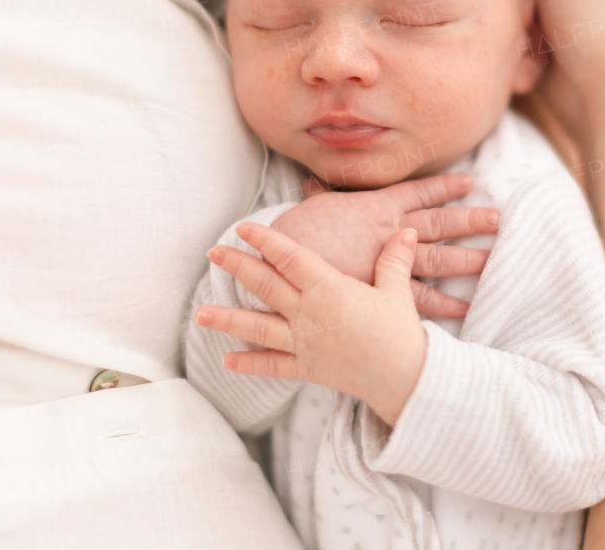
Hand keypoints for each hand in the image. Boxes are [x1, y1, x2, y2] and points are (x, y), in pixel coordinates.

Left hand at [196, 222, 425, 426]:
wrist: (404, 378)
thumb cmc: (401, 332)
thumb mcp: (397, 291)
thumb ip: (394, 259)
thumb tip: (403, 231)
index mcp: (329, 289)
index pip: (290, 257)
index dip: (266, 240)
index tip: (243, 227)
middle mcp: (309, 314)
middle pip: (265, 286)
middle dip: (237, 267)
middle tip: (213, 253)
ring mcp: (304, 343)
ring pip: (258, 327)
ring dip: (227, 319)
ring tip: (200, 313)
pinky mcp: (306, 368)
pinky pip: (272, 365)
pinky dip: (249, 363)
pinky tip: (226, 360)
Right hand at [270, 172, 497, 318]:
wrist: (283, 261)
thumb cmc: (297, 232)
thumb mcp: (315, 206)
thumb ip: (324, 196)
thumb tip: (314, 183)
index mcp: (378, 206)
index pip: (419, 192)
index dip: (445, 186)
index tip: (469, 182)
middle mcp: (392, 230)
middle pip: (441, 222)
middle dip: (471, 220)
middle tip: (499, 220)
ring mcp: (391, 261)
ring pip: (439, 258)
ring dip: (469, 259)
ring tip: (494, 260)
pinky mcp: (385, 289)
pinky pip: (422, 297)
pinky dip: (445, 304)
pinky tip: (465, 308)